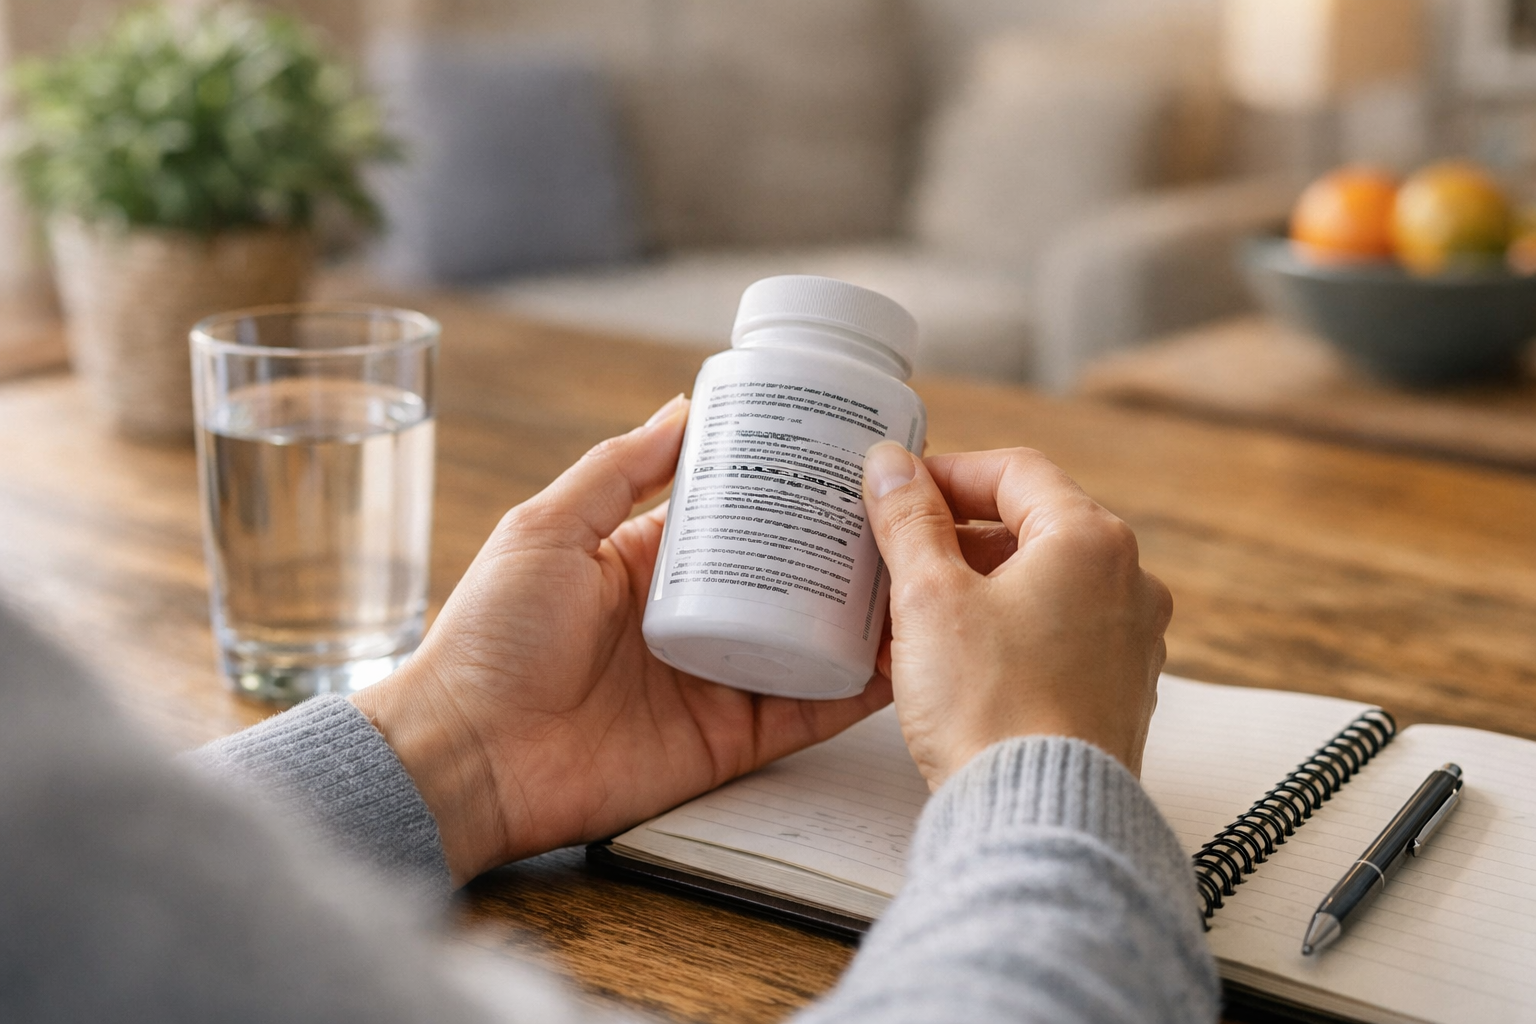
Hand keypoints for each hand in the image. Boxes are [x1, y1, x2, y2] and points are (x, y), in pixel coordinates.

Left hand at [354, 396, 891, 883]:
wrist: (468, 756)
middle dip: (840, 551)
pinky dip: (854, 690)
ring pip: (808, 642)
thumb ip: (619, 469)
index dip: (789, 492)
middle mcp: (691, 620)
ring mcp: (715, 681)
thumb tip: (684, 407)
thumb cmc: (489, 639)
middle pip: (785, 579)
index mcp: (648, 565)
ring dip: (860, 617)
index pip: (738, 518)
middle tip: (902, 516)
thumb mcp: (548, 528)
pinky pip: (806, 712)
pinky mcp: (729, 740)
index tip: (844, 462)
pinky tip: (900, 659)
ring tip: (918, 577)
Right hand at [861, 443, 1170, 787]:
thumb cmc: (990, 707)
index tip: (897, 491)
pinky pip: (1052, 636)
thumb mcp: (930, 597)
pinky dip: (1000, 633)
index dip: (946, 473)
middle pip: (1030, 527)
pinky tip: (945, 662)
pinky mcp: (1116, 691)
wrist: (1039, 819)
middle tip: (895, 555)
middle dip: (954, 538)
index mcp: (1091, 540)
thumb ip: (909, 520)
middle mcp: (1128, 582)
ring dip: (971, 589)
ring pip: (1038, 585)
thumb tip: (890, 463)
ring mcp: (1129, 640)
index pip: (1014, 470)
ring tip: (907, 617)